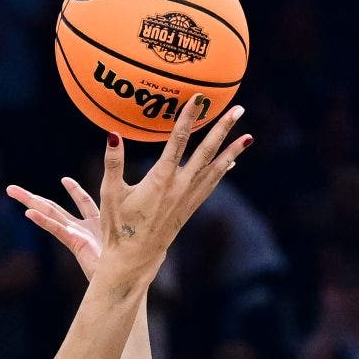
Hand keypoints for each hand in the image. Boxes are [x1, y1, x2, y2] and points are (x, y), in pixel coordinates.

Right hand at [6, 99, 250, 284]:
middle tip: (239, 110)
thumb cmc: (118, 226)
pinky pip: (211, 184)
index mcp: (161, 180)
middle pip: (207, 152)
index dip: (189, 118)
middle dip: (223, 129)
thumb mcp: (110, 193)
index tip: (199, 98)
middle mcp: (181, 187)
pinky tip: (231, 162)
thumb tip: (113, 134)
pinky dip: (223, 170)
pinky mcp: (190, 208)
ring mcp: (188, 198)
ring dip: (232, 150)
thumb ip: (113, 162)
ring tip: (248, 136)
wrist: (134, 259)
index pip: (179, 142)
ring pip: (216, 169)